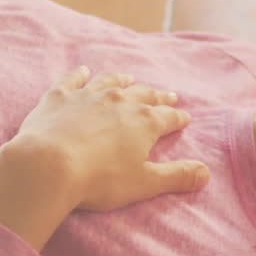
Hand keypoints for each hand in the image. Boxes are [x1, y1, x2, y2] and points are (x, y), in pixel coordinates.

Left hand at [13, 66, 209, 212]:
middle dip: (157, 97)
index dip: (178, 119)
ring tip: (131, 79)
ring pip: (111, 81)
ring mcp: (88, 95)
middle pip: (143, 96)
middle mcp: (119, 101)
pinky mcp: (59, 96)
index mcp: (143, 122)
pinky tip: (83, 71)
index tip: (185, 118)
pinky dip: (79, 75)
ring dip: (123, 80)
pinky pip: (73, 80)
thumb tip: (206, 173)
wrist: (48, 165)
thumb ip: (176, 176)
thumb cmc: (99, 179)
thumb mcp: (144, 183)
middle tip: (167, 96)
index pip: (167, 118)